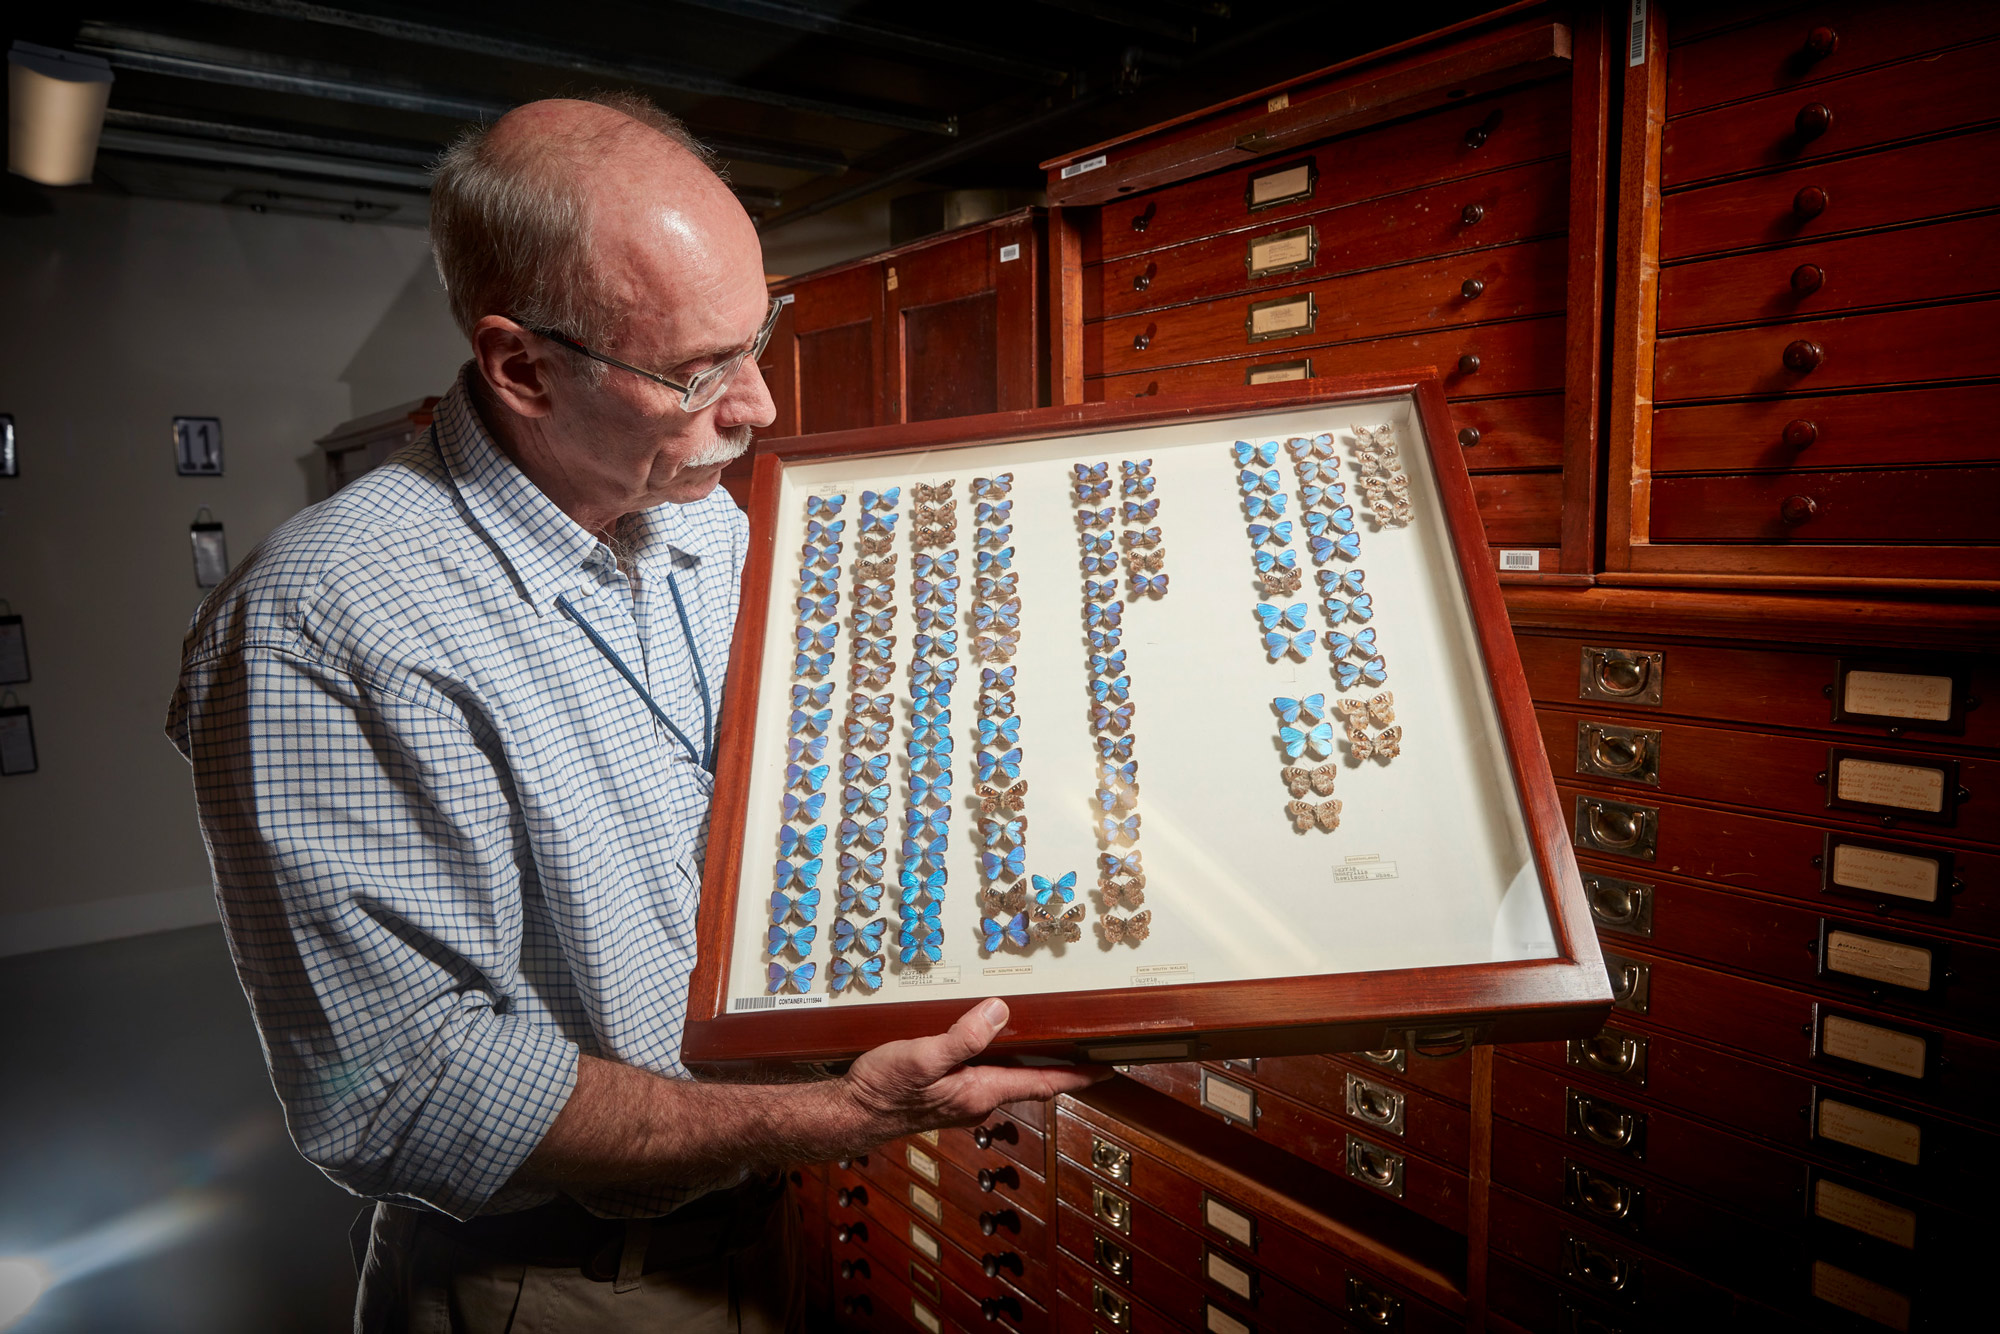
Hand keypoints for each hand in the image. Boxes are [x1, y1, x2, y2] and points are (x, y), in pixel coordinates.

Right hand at [837, 998, 1108, 1144]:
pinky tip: (994, 1038)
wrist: (851, 1113)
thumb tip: (1000, 1011)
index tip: (1109, 1070)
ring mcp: (963, 1097)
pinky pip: (985, 1071)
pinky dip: (1001, 1055)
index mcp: (981, 1091)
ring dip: (1032, 1059)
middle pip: (1032, 1080)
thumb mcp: (922, 1057)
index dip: (1078, 1076)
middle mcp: (978, 1098)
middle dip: (1062, 1065)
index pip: (1043, 1084)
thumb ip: (962, 1038)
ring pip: (1008, 1074)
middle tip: (1090, 1045)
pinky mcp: (947, 1091)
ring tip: (1054, 1036)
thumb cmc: (884, 1090)